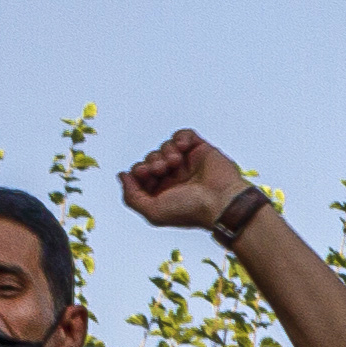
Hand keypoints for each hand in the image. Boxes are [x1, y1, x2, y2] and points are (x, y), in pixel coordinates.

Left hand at [118, 127, 251, 230]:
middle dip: (151, 161)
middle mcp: (175, 177)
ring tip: (175, 162)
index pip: (141, 173)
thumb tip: (123, 176)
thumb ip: (131, 197)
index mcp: (163, 192)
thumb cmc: (191, 210)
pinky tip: (183, 147)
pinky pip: (184, 134)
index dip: (138, 171)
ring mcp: (189, 163)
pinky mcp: (202, 150)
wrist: (222, 202)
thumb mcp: (153, 212)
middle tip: (160, 169)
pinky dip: (180, 137)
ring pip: (166, 146)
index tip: (144, 174)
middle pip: (151, 158)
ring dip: (165, 151)